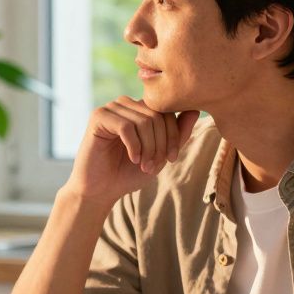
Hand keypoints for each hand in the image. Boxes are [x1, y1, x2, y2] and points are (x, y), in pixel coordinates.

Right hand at [64, 98, 198, 204]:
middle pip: (157, 115)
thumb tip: (196, 111)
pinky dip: (134, 146)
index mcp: (141, 109)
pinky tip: (133, 159)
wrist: (100, 189)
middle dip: (161, 144)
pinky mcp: (98, 117)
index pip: (168, 112)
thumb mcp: (161, 155)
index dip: (174, 136)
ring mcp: (111, 108)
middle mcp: (126, 104)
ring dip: (149, 148)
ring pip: (144, 121)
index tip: (171, 160)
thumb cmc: (128, 173)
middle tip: (154, 166)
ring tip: (144, 165)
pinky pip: (126, 126)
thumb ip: (178, 135)